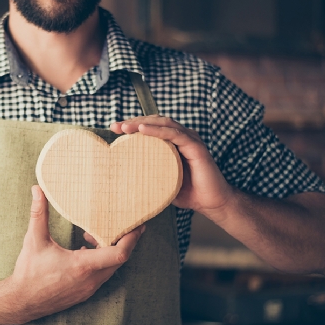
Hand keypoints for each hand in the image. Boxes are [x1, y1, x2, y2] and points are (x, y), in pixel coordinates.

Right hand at [9, 185, 144, 323]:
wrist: (21, 302)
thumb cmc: (28, 273)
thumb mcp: (34, 240)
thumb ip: (38, 213)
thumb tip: (37, 190)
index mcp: (82, 266)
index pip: (119, 253)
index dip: (131, 239)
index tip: (138, 226)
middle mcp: (90, 279)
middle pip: (120, 259)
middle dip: (123, 240)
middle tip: (123, 224)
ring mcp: (88, 288)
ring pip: (111, 268)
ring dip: (109, 250)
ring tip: (94, 234)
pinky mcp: (84, 293)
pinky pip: (102, 275)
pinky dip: (101, 261)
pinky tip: (86, 250)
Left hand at [111, 115, 234, 219]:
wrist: (210, 202)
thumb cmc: (187, 192)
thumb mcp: (161, 180)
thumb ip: (147, 173)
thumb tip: (122, 177)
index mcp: (173, 142)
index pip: (150, 127)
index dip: (132, 126)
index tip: (114, 129)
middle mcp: (181, 137)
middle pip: (155, 121)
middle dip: (133, 122)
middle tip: (115, 126)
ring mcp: (190, 139)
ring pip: (163, 124)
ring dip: (142, 123)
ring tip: (125, 127)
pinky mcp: (196, 146)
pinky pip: (174, 134)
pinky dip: (157, 131)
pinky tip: (142, 131)